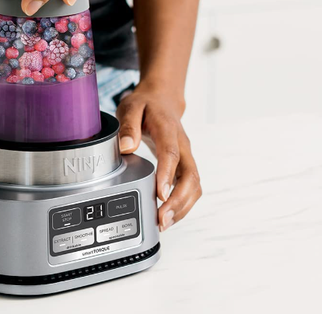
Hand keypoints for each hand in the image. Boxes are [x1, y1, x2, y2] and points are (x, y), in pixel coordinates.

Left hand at [115, 83, 201, 231]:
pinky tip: (169, 215)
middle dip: (178, 200)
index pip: (171, 154)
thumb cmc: (146, 104)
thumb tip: (127, 147)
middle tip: (162, 218)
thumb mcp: (131, 106)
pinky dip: (183, 203)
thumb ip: (129, 126)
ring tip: (164, 223)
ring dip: (183, 206)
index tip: (161, 195)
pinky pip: (190, 187)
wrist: (163, 98)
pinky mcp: (185, 165)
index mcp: (168, 129)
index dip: (167, 175)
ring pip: (194, 185)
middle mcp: (183, 145)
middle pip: (190, 175)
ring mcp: (187, 156)